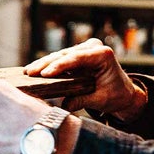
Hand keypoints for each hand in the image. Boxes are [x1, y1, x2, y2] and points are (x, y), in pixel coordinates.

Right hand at [24, 38, 144, 118]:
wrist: (124, 93)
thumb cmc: (116, 95)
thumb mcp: (100, 100)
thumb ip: (82, 100)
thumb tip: (63, 106)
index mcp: (103, 55)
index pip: (77, 58)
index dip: (59, 66)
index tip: (45, 74)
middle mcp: (94, 48)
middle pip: (66, 55)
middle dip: (47, 64)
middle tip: (30, 72)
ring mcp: (86, 49)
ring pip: (61, 56)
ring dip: (45, 64)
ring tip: (28, 71)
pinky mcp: (79, 55)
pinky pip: (62, 59)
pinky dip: (50, 65)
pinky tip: (36, 70)